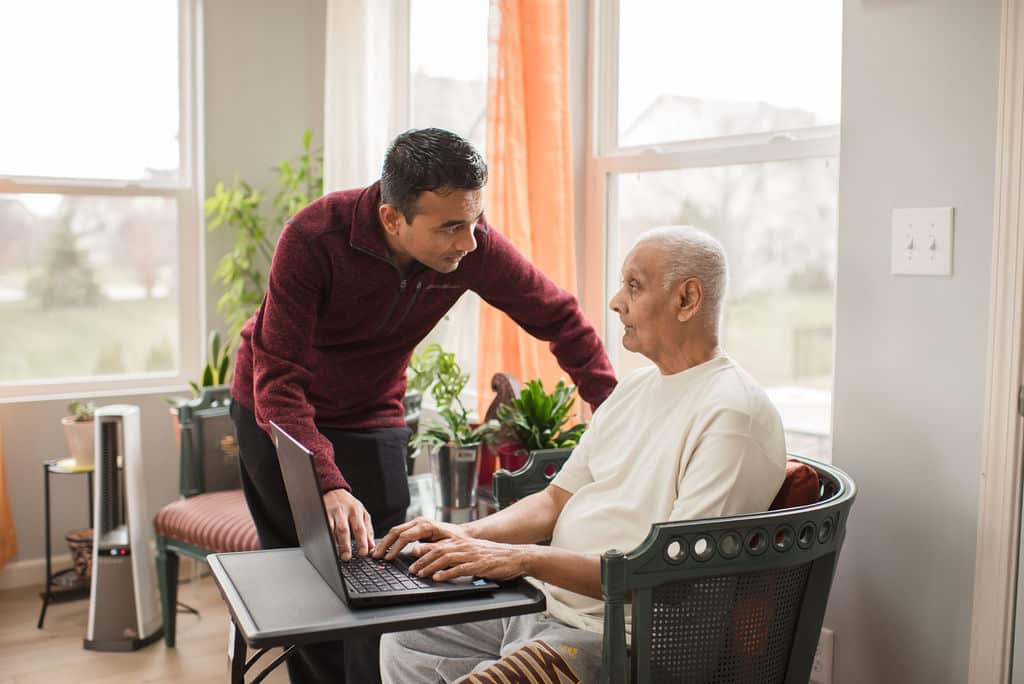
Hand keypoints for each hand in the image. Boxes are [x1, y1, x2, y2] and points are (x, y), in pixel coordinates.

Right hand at [322, 489, 372, 560]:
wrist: (333, 489)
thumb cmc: (349, 504)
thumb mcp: (362, 513)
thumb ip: (368, 530)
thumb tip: (372, 547)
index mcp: (356, 511)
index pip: (360, 528)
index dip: (362, 542)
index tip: (364, 553)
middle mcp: (343, 511)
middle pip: (344, 530)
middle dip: (345, 545)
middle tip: (347, 557)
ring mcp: (330, 512)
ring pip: (331, 529)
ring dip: (334, 543)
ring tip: (336, 555)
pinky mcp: (321, 514)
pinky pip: (322, 527)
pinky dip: (325, 536)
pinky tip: (327, 545)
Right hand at [371, 516, 466, 560]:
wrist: (463, 534)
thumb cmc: (456, 541)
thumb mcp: (445, 546)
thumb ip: (430, 549)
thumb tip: (413, 551)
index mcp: (426, 525)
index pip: (405, 536)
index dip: (394, 548)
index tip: (387, 558)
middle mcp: (419, 522)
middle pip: (396, 531)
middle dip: (385, 544)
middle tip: (375, 555)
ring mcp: (416, 523)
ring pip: (396, 530)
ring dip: (386, 542)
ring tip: (376, 553)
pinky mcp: (415, 527)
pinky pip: (400, 532)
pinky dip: (391, 540)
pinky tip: (385, 547)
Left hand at [407, 537, 532, 582]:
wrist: (516, 556)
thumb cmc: (495, 556)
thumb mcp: (474, 552)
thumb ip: (459, 555)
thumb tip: (442, 563)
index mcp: (463, 542)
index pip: (438, 544)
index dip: (423, 550)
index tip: (411, 557)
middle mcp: (464, 546)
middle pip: (437, 550)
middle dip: (422, 560)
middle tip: (411, 569)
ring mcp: (471, 555)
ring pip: (445, 558)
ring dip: (430, 567)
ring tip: (420, 574)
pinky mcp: (478, 565)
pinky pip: (459, 569)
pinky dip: (446, 574)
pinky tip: (438, 578)